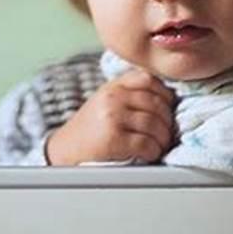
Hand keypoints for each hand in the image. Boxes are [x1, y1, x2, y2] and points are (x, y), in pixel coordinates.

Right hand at [46, 68, 174, 165]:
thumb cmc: (89, 129)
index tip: (167, 108)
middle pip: (156, 103)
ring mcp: (113, 117)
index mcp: (112, 86)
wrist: (64, 151)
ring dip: (162, 138)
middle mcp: (112, 98)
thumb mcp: (104, 101)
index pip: (148, 79)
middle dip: (167, 121)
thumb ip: (128, 94)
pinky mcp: (114, 139)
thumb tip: (165, 98)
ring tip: (159, 145)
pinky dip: (153, 151)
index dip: (164, 94)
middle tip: (167, 132)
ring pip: (155, 124)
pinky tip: (149, 154)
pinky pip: (146, 143)